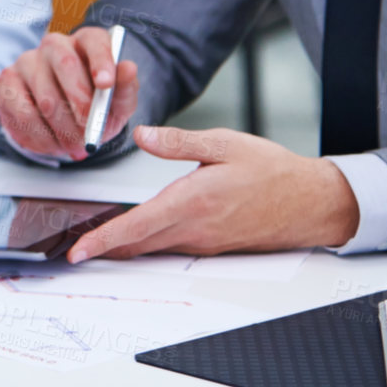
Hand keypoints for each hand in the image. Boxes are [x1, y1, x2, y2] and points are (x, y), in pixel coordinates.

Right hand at [0, 26, 137, 160]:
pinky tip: (53, 143)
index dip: (101, 61)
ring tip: (75, 145)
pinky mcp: (7, 81)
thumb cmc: (94, 108)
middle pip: (66, 65)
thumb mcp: (117, 104)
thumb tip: (128, 68)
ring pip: (45, 97)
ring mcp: (28, 60)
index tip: (106, 84)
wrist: (63, 125)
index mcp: (86, 42)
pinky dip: (42, 136)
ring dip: (63, 129)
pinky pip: (23, 112)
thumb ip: (125, 88)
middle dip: (81, 104)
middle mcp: (55, 45)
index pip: (94, 41)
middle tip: (90, 132)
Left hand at [65, 125, 360, 261]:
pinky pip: (171, 247)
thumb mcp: (225, 144)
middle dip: (104, 249)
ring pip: (153, 248)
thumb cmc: (272, 172)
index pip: (137, 226)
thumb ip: (179, 142)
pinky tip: (137, 236)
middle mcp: (195, 229)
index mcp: (193, 202)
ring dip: (124, 247)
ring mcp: (204, 243)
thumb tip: (142, 136)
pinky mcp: (212, 246)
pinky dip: (148, 244)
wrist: (312, 203)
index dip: (103, 240)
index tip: (78, 251)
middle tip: (74, 250)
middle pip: (138, 245)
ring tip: (96, 242)